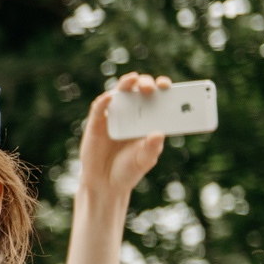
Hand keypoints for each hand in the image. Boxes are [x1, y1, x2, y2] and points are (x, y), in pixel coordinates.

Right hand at [79, 73, 170, 201]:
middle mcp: (130, 114)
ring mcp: (112, 117)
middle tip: (151, 88)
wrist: (105, 184)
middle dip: (145, 83)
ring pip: (119, 93)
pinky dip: (104, 101)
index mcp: (147, 120)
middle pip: (138, 91)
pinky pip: (99, 108)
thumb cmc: (128, 170)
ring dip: (126, 84)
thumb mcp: (144, 161)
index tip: (167, 86)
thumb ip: (152, 148)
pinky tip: (111, 97)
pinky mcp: (96, 124)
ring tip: (133, 79)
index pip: (156, 98)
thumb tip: (158, 133)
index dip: (161, 88)